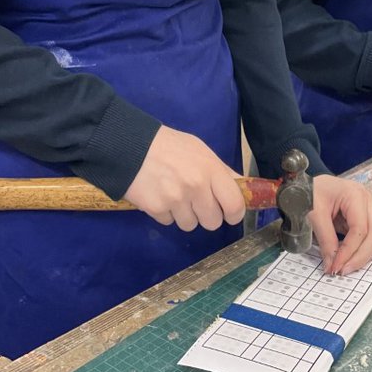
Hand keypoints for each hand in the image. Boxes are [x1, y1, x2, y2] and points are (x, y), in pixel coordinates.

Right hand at [124, 126, 244, 230]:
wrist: (130, 146)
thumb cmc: (169, 146)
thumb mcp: (200, 150)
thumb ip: (221, 170)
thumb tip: (241, 187)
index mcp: (210, 170)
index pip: (234, 205)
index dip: (234, 214)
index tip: (229, 214)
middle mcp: (196, 187)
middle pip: (213, 222)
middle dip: (206, 215)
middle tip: (197, 202)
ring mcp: (175, 200)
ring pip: (190, 225)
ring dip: (184, 215)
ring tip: (174, 195)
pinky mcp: (156, 209)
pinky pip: (169, 222)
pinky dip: (165, 213)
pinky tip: (159, 195)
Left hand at [309, 175, 371, 275]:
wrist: (305, 184)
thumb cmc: (308, 192)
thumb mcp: (313, 214)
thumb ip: (325, 240)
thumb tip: (332, 265)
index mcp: (355, 194)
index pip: (360, 229)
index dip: (349, 251)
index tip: (335, 267)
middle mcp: (366, 201)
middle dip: (361, 257)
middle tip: (342, 271)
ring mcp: (367, 209)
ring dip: (364, 255)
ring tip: (345, 267)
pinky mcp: (363, 218)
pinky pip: (369, 238)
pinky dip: (361, 250)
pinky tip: (348, 259)